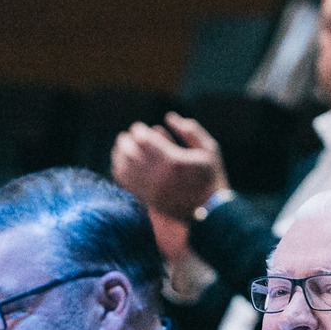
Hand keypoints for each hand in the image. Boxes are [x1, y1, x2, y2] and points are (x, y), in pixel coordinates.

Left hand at [110, 113, 228, 221]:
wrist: (210, 212)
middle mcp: (159, 176)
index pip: (143, 140)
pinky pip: (125, 183)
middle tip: (127, 136)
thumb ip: (191, 130)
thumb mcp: (209, 149)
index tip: (140, 128)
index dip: (138, 130)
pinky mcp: (147, 199)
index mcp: (173, 161)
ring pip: (124, 168)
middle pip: (129, 152)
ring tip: (121, 148)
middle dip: (125, 141)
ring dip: (119, 155)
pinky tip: (121, 164)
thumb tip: (169, 117)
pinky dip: (119, 170)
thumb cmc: (211, 177)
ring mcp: (151, 189)